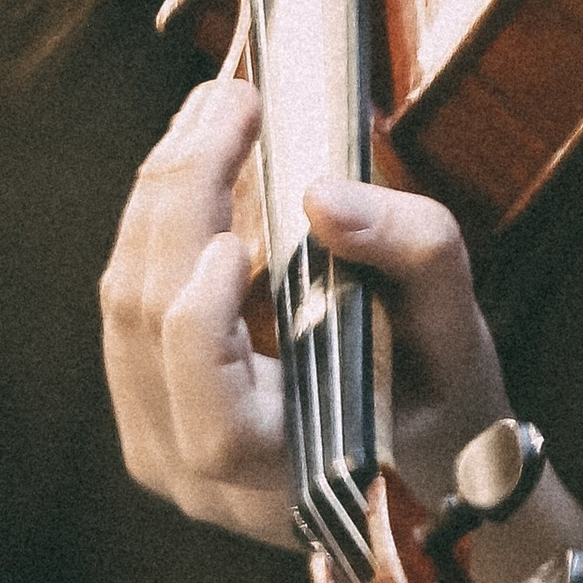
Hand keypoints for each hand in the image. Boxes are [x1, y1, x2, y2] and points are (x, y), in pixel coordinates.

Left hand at [99, 75, 513, 545]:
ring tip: (210, 111)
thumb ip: (414, 253)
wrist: (417, 451)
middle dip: (182, 196)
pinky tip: (193, 158)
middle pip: (151, 331)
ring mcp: (161, 446)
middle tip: (229, 101)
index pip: (216, 426)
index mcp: (288, 480)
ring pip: (125, 305)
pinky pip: (126, 301)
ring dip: (162, 192)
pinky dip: (155, 218)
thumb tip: (322, 196)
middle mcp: (205, 482)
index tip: (235, 242)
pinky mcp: (145, 402)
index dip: (204, 331)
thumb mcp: (457, 328)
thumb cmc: (440, 397)